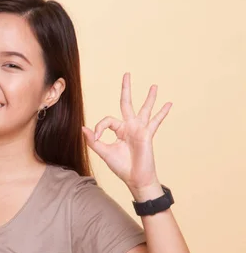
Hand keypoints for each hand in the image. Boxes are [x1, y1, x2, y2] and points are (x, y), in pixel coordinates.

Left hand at [82, 73, 172, 199]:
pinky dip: (162, 113)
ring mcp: (140, 129)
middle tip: (126, 74)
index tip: (97, 137)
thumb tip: (83, 128)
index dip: (99, 127)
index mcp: (118, 130)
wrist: (135, 179)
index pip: (107, 120)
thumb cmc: (121, 167)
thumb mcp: (104, 152)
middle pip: (126, 103)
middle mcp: (129, 127)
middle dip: (126, 89)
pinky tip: (169, 103)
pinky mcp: (148, 134)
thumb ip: (94, 140)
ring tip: (154, 85)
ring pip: (144, 109)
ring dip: (149, 97)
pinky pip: (156, 121)